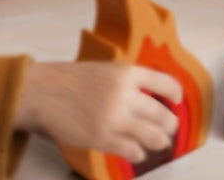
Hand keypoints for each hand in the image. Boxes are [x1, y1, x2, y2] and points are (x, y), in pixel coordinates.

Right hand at [14, 61, 181, 162]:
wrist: (46, 92)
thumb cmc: (74, 80)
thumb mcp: (108, 70)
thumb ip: (130, 81)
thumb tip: (153, 96)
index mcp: (127, 73)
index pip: (165, 83)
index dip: (176, 95)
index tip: (177, 101)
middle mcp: (125, 95)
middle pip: (163, 115)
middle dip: (170, 124)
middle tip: (169, 127)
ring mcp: (115, 118)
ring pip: (154, 136)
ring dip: (159, 141)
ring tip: (159, 141)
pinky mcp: (104, 139)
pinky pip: (134, 151)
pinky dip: (139, 153)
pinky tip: (137, 151)